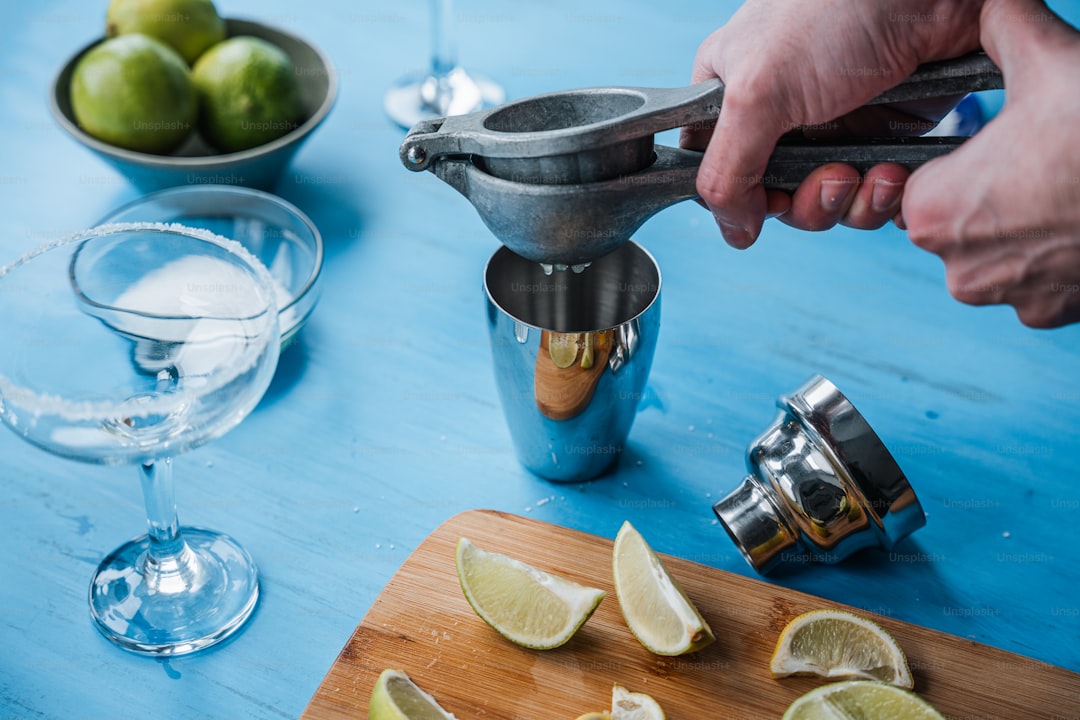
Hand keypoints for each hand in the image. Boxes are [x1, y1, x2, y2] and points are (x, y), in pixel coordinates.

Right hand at [681, 0, 982, 247]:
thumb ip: (728, 171)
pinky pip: (871, 195)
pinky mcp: (882, 135)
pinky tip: (895, 173)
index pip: (714, 170)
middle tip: (832, 177)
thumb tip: (734, 231)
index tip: (765, 201)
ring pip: (825, 204)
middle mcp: (778, 115)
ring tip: (872, 171)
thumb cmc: (836, 11)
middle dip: (806, 202)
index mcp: (731, 94)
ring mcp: (832, 127)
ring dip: (850, 203)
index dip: (736, 199)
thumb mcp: (757, 94)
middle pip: (773, 199)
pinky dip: (884, 197)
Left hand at [903, 0, 1079, 327]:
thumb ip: (1003, 28)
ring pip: (999, 250)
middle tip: (1046, 160)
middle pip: (959, 220)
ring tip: (1070, 185)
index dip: (964, 157)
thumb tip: (991, 6)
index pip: (922, 182)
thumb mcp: (1050, 60)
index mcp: (932, 211)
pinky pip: (1039, 278)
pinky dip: (1058, 252)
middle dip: (995, 191)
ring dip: (1027, 223)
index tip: (1003, 142)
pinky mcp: (1050, 314)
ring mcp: (1005, 297)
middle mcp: (956, 267)